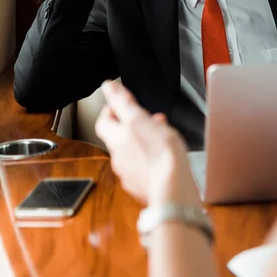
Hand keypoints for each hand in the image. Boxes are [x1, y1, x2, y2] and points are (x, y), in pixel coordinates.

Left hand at [96, 81, 200, 206]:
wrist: (174, 190)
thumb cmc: (159, 154)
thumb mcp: (139, 119)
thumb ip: (123, 103)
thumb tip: (108, 86)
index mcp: (116, 141)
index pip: (103, 122)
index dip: (110, 110)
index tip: (120, 104)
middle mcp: (119, 159)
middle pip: (119, 138)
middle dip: (132, 126)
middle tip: (146, 119)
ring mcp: (130, 175)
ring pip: (132, 153)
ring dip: (143, 142)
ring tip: (161, 137)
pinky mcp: (144, 187)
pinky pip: (144, 169)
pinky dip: (151, 160)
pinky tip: (165, 158)